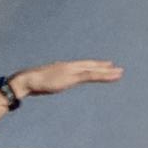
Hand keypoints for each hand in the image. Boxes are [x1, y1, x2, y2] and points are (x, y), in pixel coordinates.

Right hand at [0, 59, 124, 105]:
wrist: (27, 80)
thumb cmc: (33, 82)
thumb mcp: (45, 81)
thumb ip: (51, 80)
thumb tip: (49, 82)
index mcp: (64, 67)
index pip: (83, 66)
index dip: (94, 65)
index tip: (105, 65)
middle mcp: (70, 67)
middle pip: (91, 66)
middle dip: (104, 68)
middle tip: (117, 69)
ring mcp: (72, 71)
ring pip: (93, 71)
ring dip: (107, 73)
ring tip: (120, 73)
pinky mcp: (72, 77)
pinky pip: (90, 76)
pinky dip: (101, 75)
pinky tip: (110, 75)